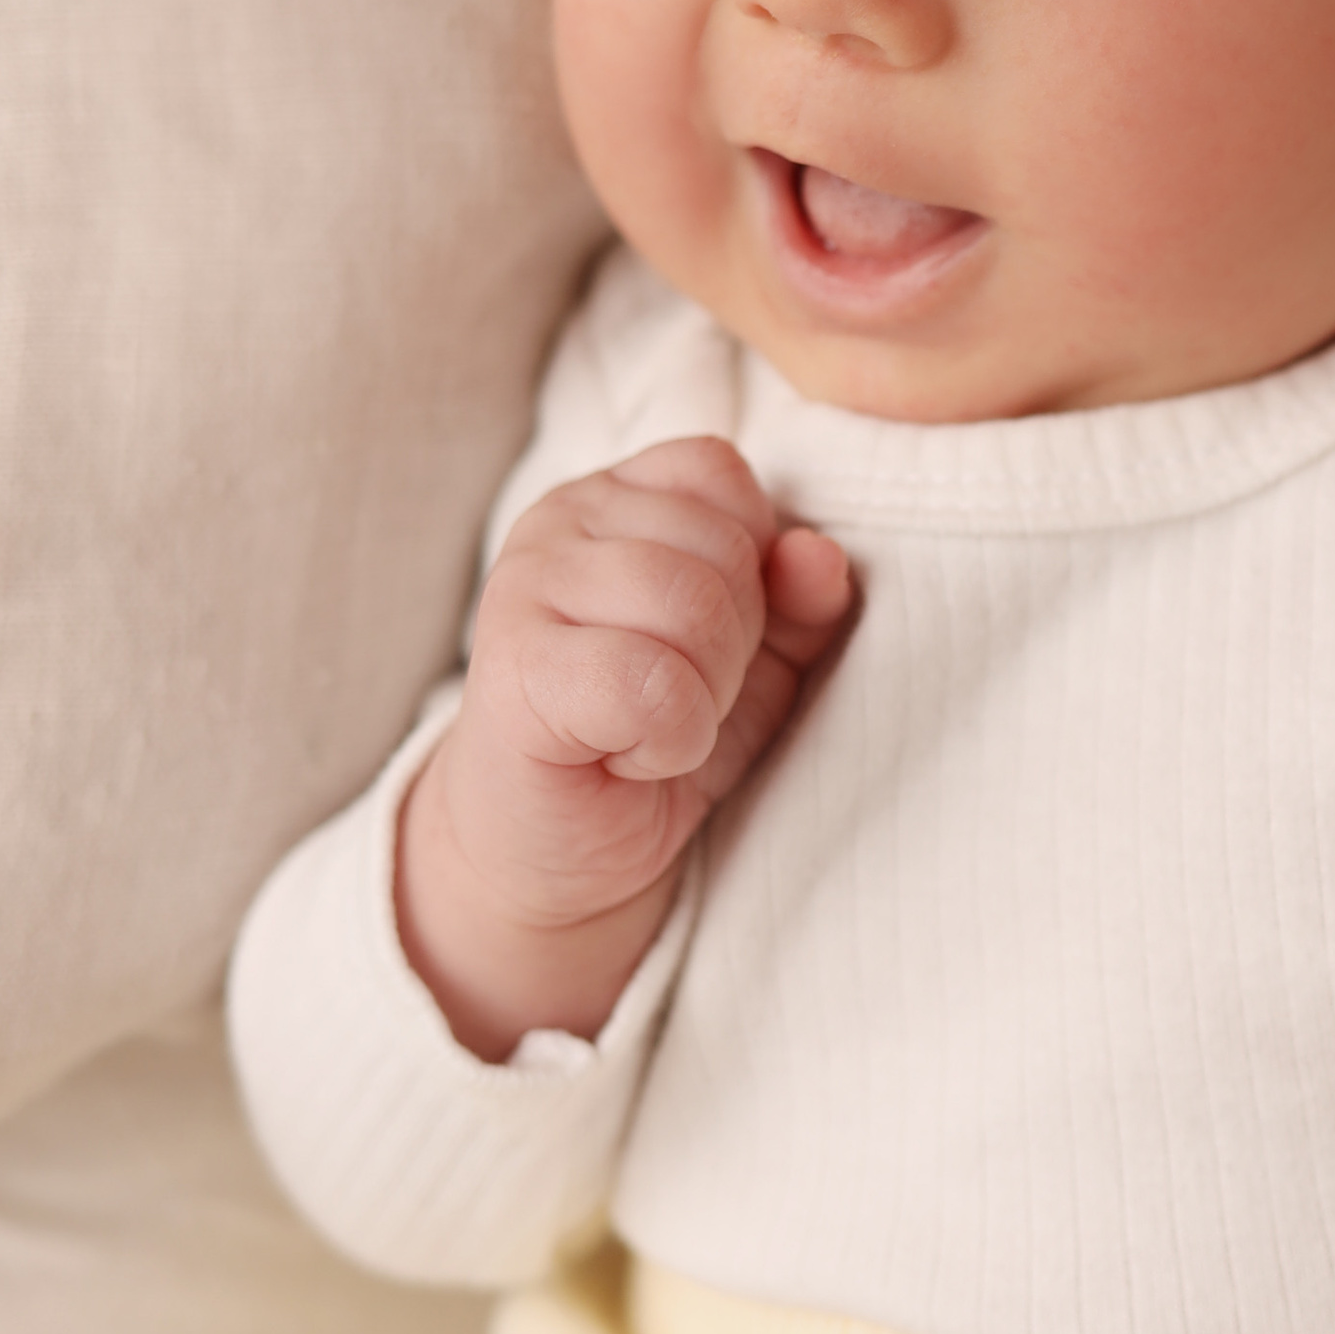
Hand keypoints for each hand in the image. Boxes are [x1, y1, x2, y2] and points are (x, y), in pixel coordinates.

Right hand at [399, 436, 849, 1054]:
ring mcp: (524, 587)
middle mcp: (559, 521)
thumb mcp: (756, 662)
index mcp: (613, 497)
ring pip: (689, 605)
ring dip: (703, 694)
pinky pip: (649, 682)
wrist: (556, 859)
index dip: (749, 568)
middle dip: (734, 645)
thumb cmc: (648, 742)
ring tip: (651, 727)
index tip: (701, 641)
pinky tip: (628, 758)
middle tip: (674, 698)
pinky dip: (668, 738)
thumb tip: (819, 555)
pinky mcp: (515, 670)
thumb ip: (800, 598)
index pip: (721, 473)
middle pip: (720, 546)